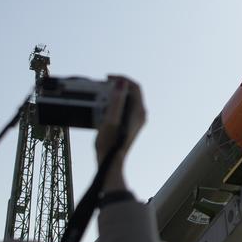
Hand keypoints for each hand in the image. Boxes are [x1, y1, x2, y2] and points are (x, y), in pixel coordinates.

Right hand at [95, 76, 145, 190]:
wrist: (111, 163)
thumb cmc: (110, 143)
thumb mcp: (110, 120)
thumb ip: (116, 100)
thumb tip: (122, 83)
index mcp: (139, 111)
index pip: (134, 86)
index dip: (122, 79)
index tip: (107, 78)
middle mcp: (140, 115)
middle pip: (132, 92)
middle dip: (117, 86)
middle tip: (102, 86)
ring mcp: (136, 120)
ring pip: (128, 100)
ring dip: (114, 95)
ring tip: (100, 97)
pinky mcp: (130, 125)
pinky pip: (124, 108)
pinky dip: (114, 104)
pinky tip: (102, 109)